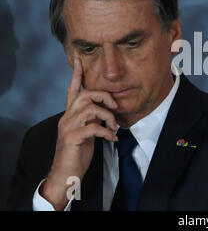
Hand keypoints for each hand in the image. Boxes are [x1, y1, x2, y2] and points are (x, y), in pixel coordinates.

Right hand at [42, 58, 118, 209]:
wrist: (66, 174)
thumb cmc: (77, 152)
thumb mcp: (86, 132)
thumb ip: (92, 119)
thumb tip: (106, 112)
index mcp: (71, 114)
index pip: (72, 90)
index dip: (76, 75)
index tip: (79, 60)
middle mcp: (67, 117)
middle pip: (85, 95)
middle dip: (104, 97)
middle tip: (115, 107)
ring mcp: (69, 127)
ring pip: (91, 109)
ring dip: (108, 117)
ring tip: (114, 128)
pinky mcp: (73, 138)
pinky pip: (94, 127)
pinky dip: (107, 132)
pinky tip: (112, 139)